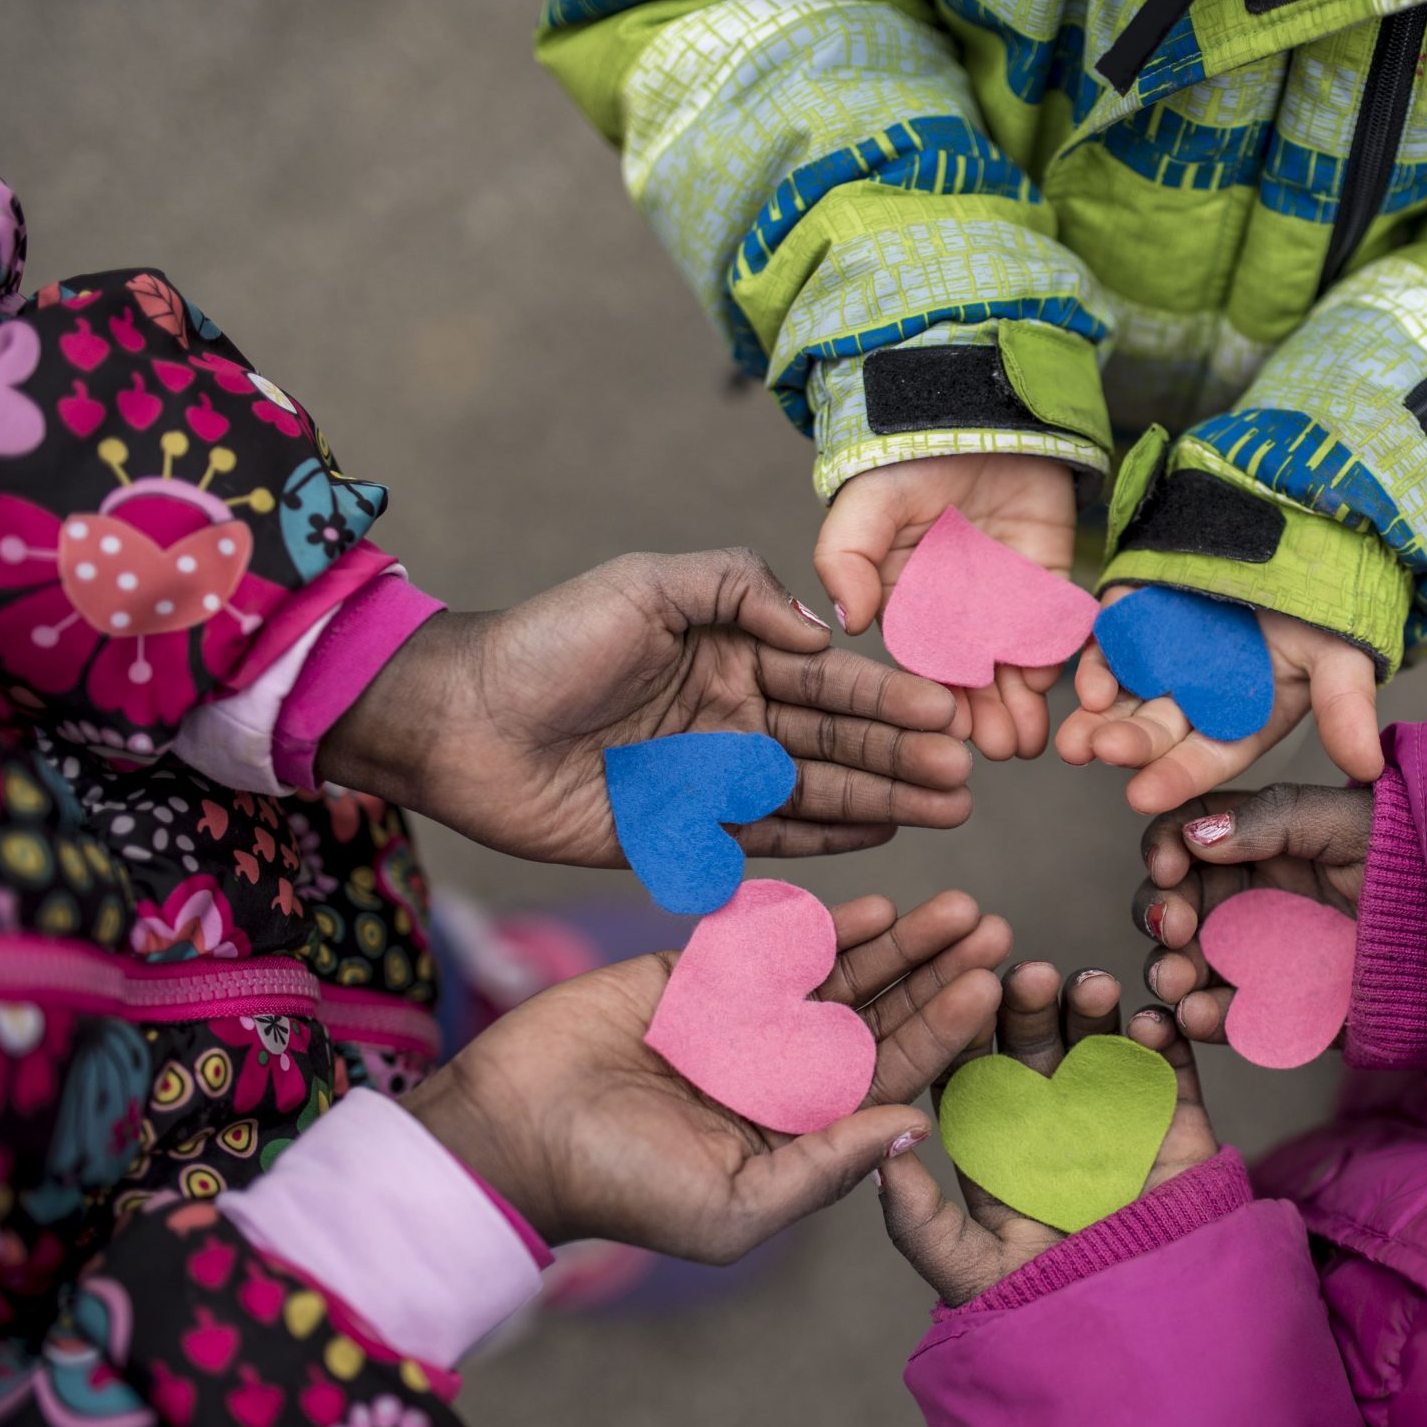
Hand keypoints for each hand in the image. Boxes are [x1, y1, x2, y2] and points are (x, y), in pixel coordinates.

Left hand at [320, 548, 972, 865]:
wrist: (461, 723)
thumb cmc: (547, 642)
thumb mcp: (647, 585)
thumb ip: (737, 590)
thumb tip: (821, 630)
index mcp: (731, 651)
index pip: (828, 677)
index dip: (890, 696)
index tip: (947, 711)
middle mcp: (734, 715)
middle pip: (837, 740)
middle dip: (904, 756)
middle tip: (965, 775)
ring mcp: (715, 779)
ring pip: (817, 791)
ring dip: (884, 799)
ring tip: (947, 809)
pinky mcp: (687, 835)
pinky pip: (769, 840)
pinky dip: (826, 840)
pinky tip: (881, 836)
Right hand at [404, 890, 1009, 1256]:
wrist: (507, 1135)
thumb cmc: (621, 1190)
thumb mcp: (738, 1205)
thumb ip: (828, 1165)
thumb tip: (919, 1126)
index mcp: (804, 1129)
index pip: (893, 1072)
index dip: (944, 1029)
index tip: (993, 986)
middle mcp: (784, 1071)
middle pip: (880, 1012)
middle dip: (936, 971)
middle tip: (995, 927)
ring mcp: (743, 1020)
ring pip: (837, 972)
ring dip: (895, 940)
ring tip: (955, 906)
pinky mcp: (695, 976)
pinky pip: (769, 944)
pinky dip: (815, 926)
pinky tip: (868, 907)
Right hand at [819, 453, 1079, 760]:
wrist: (974, 411)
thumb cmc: (906, 461)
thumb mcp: (864, 506)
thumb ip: (846, 558)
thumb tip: (847, 620)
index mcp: (912, 610)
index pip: (925, 669)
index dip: (936, 703)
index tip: (947, 734)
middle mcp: (961, 618)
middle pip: (976, 680)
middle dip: (987, 717)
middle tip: (1001, 751)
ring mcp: (1008, 602)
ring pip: (1018, 667)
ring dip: (1025, 705)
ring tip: (1031, 739)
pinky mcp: (1051, 581)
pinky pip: (1060, 625)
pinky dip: (1061, 654)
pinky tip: (1059, 683)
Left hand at [875, 963, 1220, 1304]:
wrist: (1149, 1339)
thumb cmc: (1052, 1312)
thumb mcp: (972, 1273)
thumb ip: (920, 1221)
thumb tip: (881, 1154)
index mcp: (996, 1145)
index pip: (973, 1073)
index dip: (967, 1031)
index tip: (959, 996)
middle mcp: (1051, 1120)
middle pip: (1032, 1044)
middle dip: (1028, 1004)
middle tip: (1026, 974)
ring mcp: (1114, 1114)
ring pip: (1096, 1042)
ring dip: (1090, 1005)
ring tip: (1090, 986)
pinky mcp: (1176, 1120)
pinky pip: (1167, 1068)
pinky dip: (1161, 1037)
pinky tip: (1147, 1023)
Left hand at [1057, 588, 1384, 813]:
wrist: (1306, 532)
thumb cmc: (1328, 603)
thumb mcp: (1341, 654)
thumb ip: (1345, 708)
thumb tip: (1369, 769)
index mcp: (1243, 718)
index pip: (1206, 755)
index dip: (1176, 777)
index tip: (1142, 795)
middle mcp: (1198, 695)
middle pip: (1156, 728)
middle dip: (1127, 744)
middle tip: (1097, 754)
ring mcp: (1164, 654)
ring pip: (1124, 693)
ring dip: (1097, 717)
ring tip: (1074, 739)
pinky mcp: (1140, 612)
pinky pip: (1113, 639)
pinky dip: (1099, 659)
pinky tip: (1087, 681)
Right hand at [1130, 786, 1373, 1044]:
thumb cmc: (1407, 862)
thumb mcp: (1344, 822)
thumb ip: (1272, 819)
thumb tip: (1197, 835)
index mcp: (1251, 842)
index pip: (1184, 838)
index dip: (1164, 849)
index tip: (1169, 866)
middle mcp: (1241, 898)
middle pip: (1171, 903)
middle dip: (1159, 913)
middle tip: (1175, 926)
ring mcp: (1250, 957)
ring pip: (1184, 963)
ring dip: (1167, 969)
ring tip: (1179, 979)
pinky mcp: (1269, 1007)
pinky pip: (1221, 1016)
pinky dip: (1200, 1019)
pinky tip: (1198, 1015)